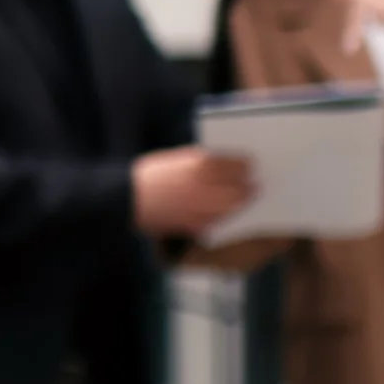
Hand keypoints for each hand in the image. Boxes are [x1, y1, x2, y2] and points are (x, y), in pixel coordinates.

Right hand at [132, 146, 256, 236]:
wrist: (127, 199)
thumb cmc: (151, 175)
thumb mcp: (176, 158)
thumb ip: (201, 161)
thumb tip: (224, 163)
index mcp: (201, 164)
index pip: (239, 165)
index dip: (247, 166)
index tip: (251, 166)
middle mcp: (206, 186)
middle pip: (242, 188)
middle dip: (250, 187)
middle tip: (256, 186)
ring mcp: (203, 207)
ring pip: (235, 207)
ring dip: (242, 203)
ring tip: (244, 199)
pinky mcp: (197, 224)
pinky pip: (220, 220)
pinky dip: (226, 215)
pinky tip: (225, 211)